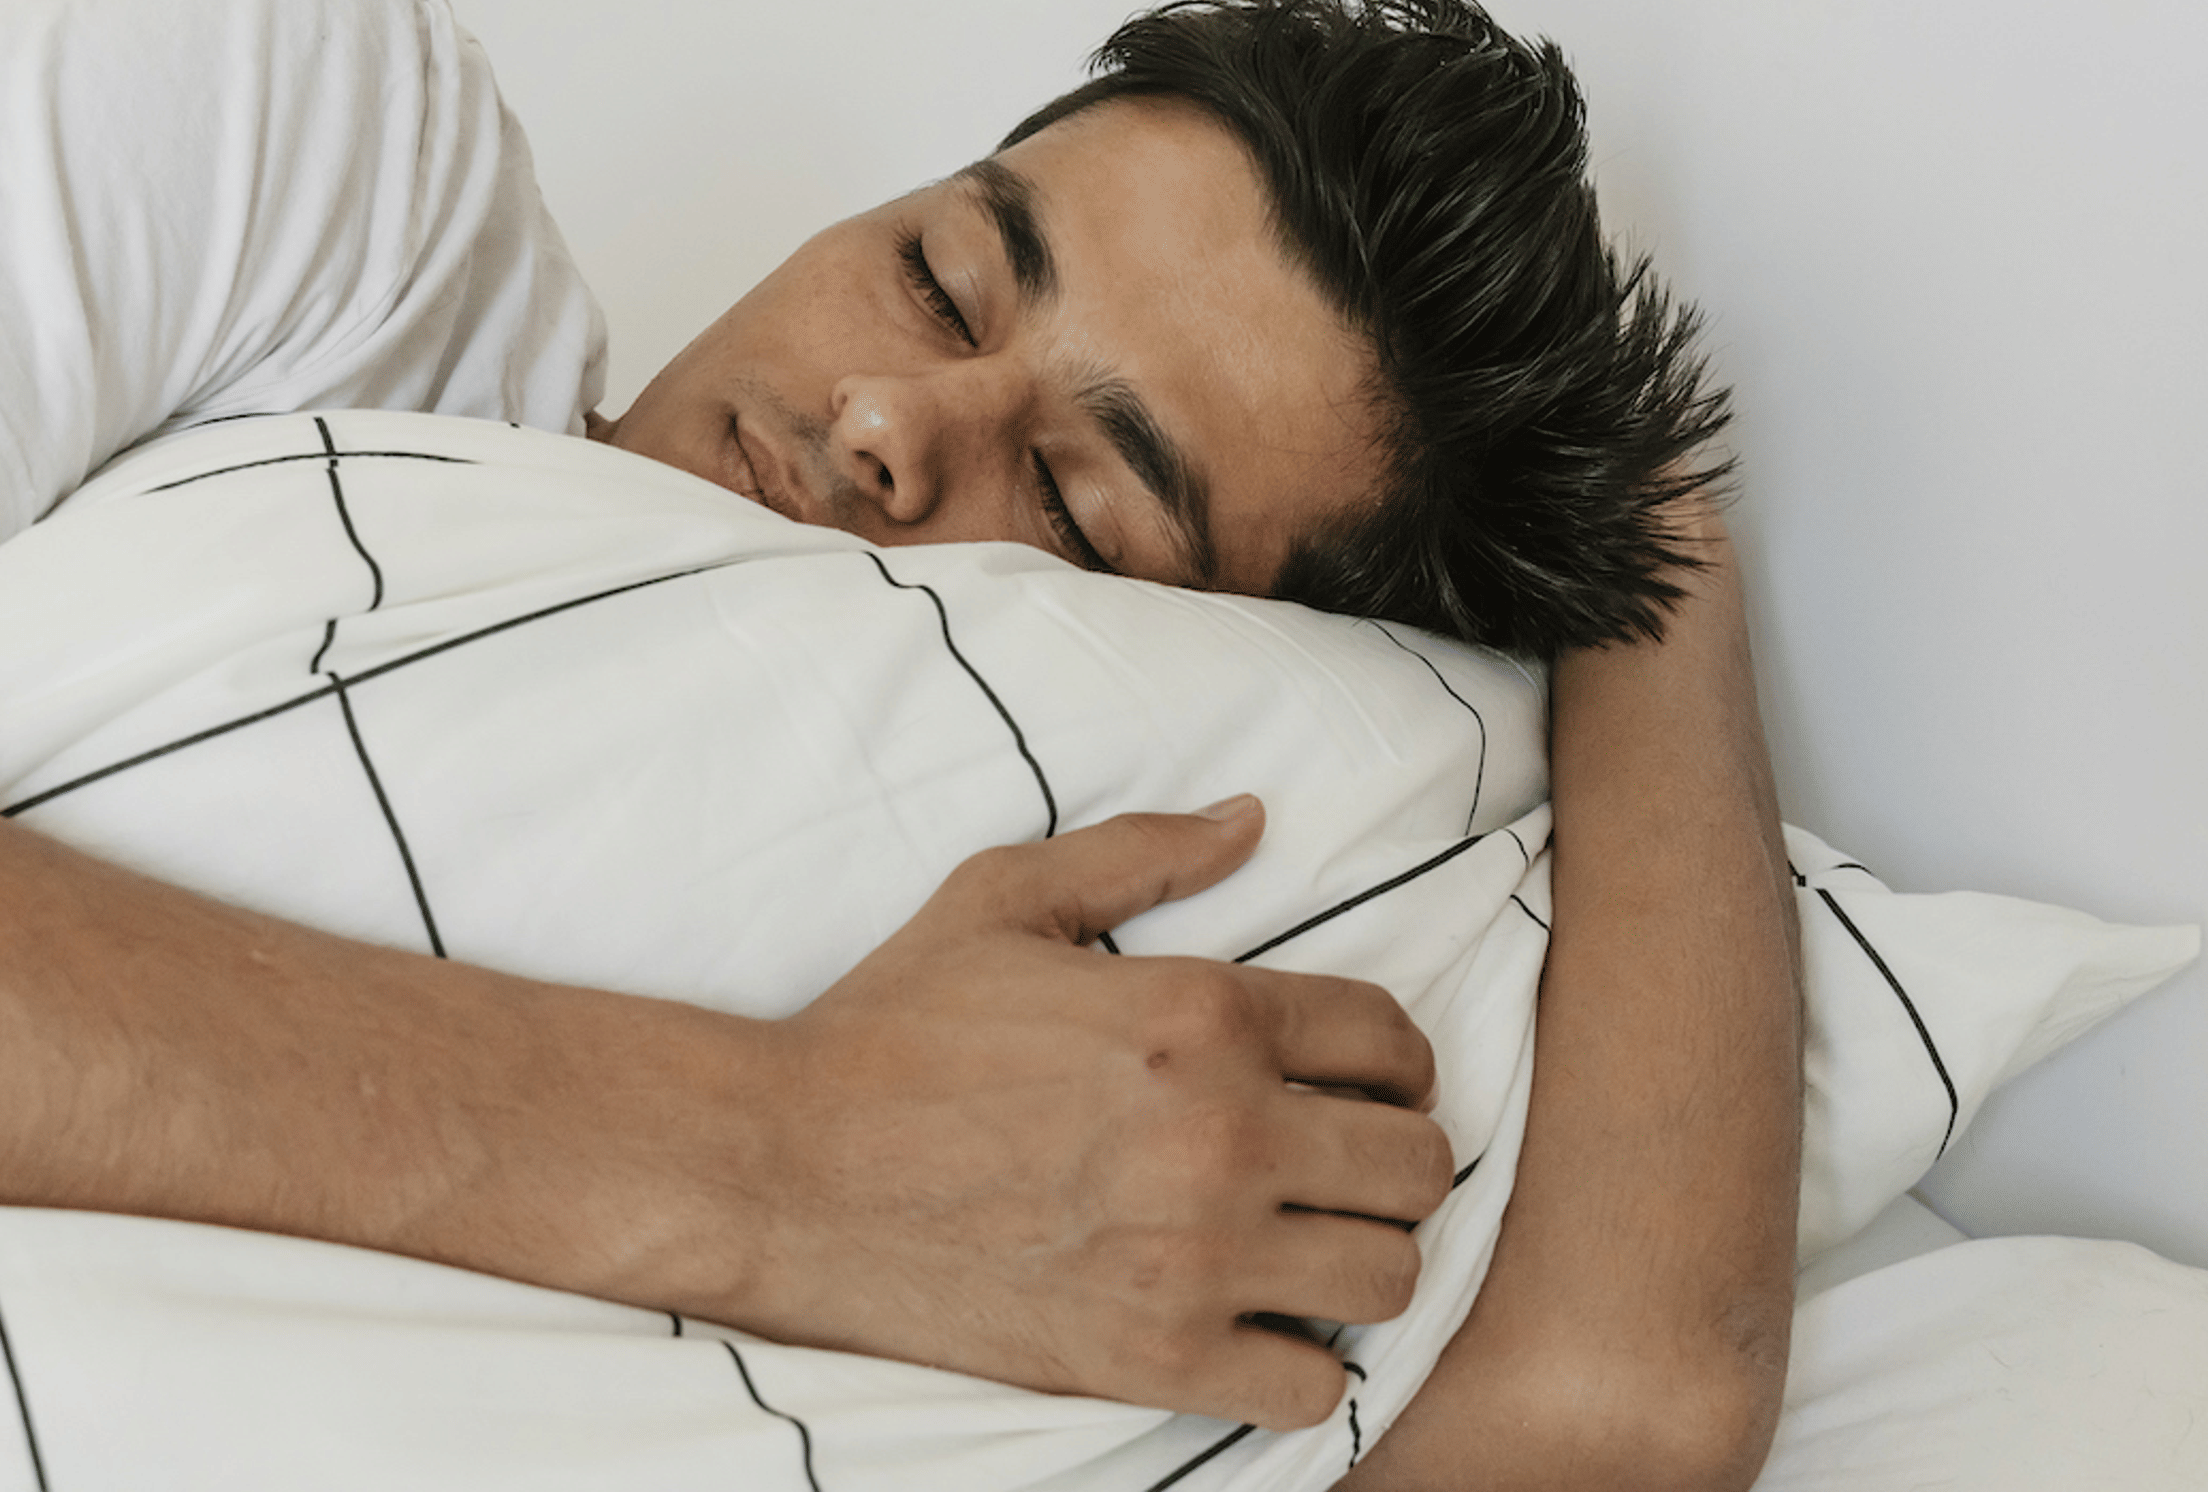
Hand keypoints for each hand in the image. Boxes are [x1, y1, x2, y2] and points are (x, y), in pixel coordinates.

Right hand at [725, 796, 1451, 1426]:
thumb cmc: (892, 1028)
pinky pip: (1318, 1388)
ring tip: (1303, 1244)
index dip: (1393, 1062)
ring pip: (1390, 1276)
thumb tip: (1250, 819)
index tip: (1361, 1084)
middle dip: (1394, 1158)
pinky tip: (1254, 1325)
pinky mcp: (1157, 1356)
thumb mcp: (1005, 899)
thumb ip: (1141, 854)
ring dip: (1360, 1258)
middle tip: (1338, 1165)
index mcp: (1199, 1010)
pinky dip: (1303, 1364)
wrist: (787, 1168)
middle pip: (1421, 1166)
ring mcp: (1194, 1254)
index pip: (1392, 1041)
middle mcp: (1221, 1132)